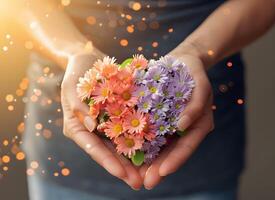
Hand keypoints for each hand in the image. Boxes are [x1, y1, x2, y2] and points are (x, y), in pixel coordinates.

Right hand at [61, 53, 142, 189]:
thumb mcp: (73, 88)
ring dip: (133, 160)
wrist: (88, 60)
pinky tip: (152, 150)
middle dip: (124, 169)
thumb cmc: (77, 73)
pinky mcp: (117, 117)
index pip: (93, 149)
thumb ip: (79, 107)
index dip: (108, 163)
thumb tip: (90, 126)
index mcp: (77, 128)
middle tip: (140, 182)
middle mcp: (92, 131)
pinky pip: (128, 130)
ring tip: (149, 173)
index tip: (122, 175)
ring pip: (120, 146)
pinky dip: (138, 140)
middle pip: (108, 153)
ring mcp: (105, 125)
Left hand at [141, 48, 213, 189]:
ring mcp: (171, 125)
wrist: (183, 61)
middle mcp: (185, 129)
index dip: (175, 160)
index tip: (162, 172)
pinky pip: (150, 133)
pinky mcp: (159, 118)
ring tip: (134, 175)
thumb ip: (196, 106)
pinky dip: (141, 143)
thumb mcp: (200, 86)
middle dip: (158, 168)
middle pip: (172, 152)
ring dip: (148, 161)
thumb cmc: (194, 72)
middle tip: (144, 183)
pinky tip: (128, 152)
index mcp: (199, 125)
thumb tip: (183, 125)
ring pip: (159, 147)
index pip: (187, 146)